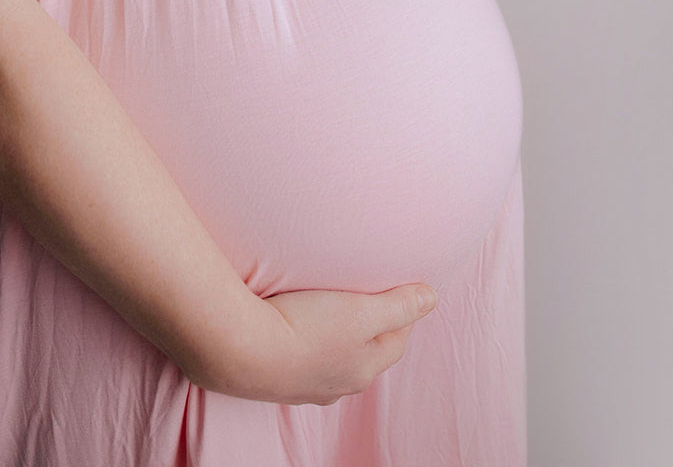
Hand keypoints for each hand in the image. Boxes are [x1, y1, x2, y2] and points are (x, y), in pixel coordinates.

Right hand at [194, 281, 438, 404]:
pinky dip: (307, 340)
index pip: (397, 340)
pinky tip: (294, 325)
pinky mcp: (276, 377)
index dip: (402, 312)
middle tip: (367, 294)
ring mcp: (305, 384)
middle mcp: (338, 384)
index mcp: (364, 369)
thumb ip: (398, 305)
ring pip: (334, 356)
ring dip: (337, 334)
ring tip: (330, 307)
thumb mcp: (361, 312)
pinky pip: (303, 357)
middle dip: (371, 326)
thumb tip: (431, 298)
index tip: (399, 287)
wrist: (241, 350)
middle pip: (366, 351)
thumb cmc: (305, 328)